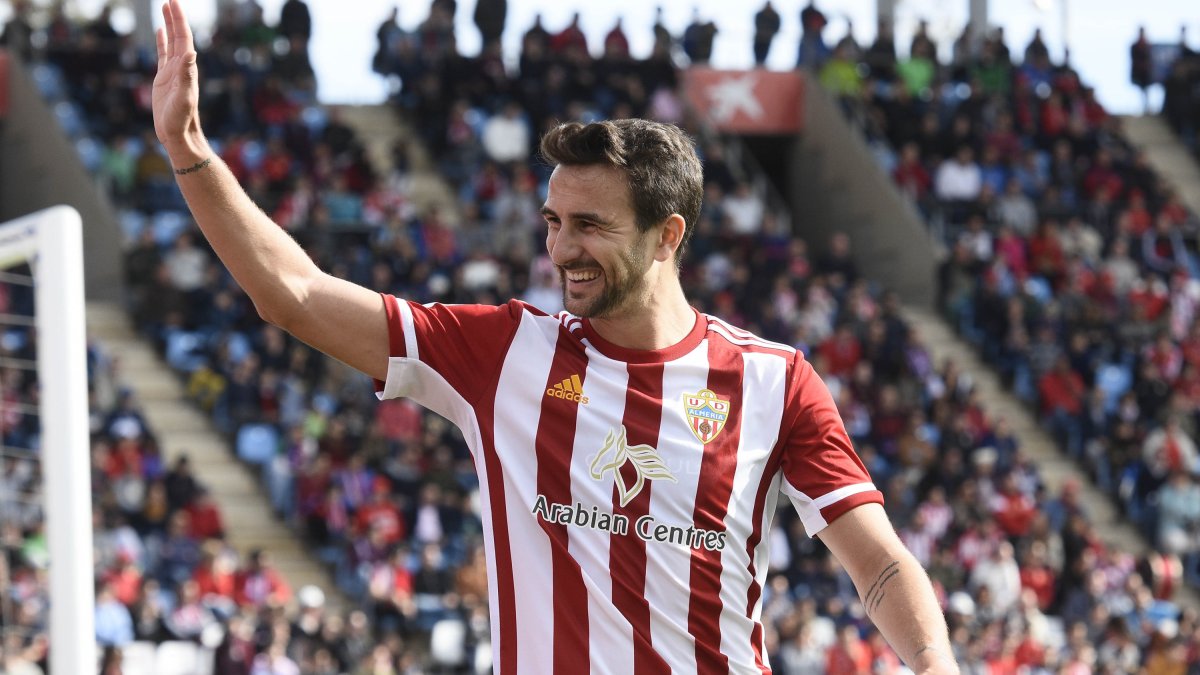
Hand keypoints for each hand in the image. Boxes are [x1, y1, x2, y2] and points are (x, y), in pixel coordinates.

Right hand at [153, 0, 203, 157]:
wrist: (179, 135)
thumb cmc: (182, 119)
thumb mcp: (184, 96)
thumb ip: (187, 75)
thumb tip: (192, 53)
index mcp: (186, 67)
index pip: (183, 37)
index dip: (179, 19)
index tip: (173, 1)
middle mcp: (181, 67)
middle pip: (178, 35)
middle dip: (174, 17)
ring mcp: (172, 72)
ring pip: (170, 42)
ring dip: (168, 25)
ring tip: (164, 8)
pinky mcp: (163, 79)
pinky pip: (162, 55)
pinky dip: (162, 42)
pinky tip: (159, 33)